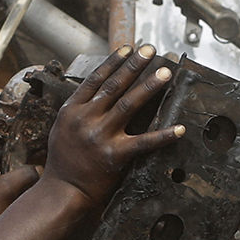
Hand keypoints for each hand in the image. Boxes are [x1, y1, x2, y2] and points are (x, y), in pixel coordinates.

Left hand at [0, 152, 39, 233]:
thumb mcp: (7, 188)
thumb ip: (26, 174)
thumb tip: (38, 170)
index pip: (11, 152)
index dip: (25, 158)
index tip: (37, 167)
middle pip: (8, 171)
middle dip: (21, 179)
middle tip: (34, 189)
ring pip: (2, 188)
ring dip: (13, 195)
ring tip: (23, 205)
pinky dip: (4, 207)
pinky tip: (8, 217)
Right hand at [45, 45, 182, 202]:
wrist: (61, 192)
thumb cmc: (62, 162)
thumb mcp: (62, 128)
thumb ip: (78, 109)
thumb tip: (96, 90)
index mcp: (71, 110)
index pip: (96, 79)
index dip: (114, 62)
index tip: (129, 48)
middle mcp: (85, 119)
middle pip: (114, 86)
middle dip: (134, 65)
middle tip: (150, 50)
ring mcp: (100, 136)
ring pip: (128, 105)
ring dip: (148, 86)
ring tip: (165, 73)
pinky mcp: (114, 155)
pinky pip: (143, 143)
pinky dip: (163, 135)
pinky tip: (179, 128)